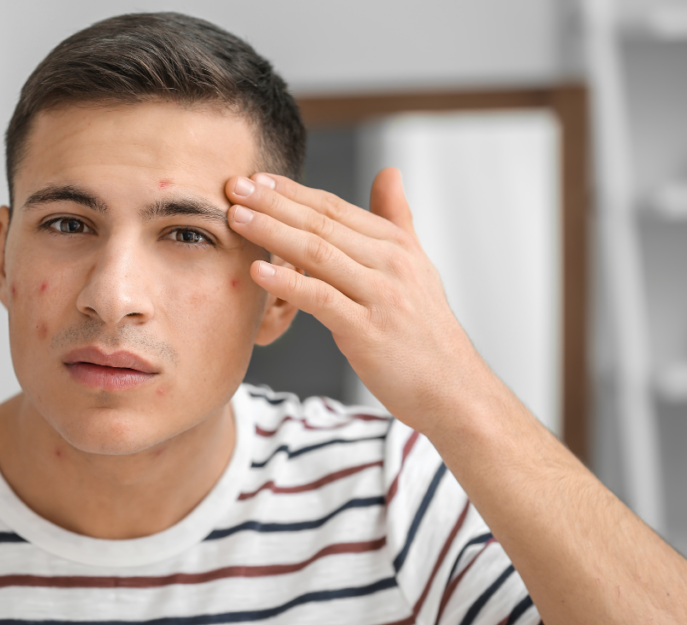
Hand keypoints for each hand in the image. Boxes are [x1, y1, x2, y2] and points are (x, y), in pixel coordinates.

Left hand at [226, 168, 498, 437]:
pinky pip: (321, 299)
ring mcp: (380, 296)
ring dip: (272, 232)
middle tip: (233, 187)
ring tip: (236, 219)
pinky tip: (258, 270)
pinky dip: (288, 282)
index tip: (255, 178)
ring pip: (317, 254)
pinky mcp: (368, 331)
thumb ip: (398, 219)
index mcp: (396, 245)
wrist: (453, 389)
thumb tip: (389, 172)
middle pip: (321, 224)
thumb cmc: (425, 332)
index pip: (334, 208)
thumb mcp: (417, 267)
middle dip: (273, 203)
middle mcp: (390, 264)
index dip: (292, 191)